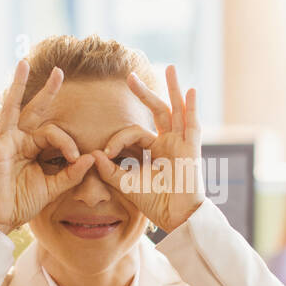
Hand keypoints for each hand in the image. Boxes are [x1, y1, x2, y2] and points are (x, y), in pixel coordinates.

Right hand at [0, 60, 95, 232]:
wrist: (2, 220)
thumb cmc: (23, 203)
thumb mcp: (53, 188)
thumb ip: (71, 174)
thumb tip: (91, 158)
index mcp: (33, 147)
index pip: (53, 133)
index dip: (67, 143)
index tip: (75, 158)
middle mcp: (19, 140)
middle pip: (33, 109)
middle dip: (46, 90)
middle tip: (59, 70)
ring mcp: (5, 143)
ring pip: (12, 109)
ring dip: (18, 86)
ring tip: (23, 64)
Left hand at [92, 65, 202, 232]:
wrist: (174, 216)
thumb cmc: (153, 202)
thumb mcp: (125, 183)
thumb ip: (109, 169)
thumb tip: (92, 153)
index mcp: (154, 150)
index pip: (133, 132)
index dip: (117, 139)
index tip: (106, 154)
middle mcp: (168, 143)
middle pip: (158, 110)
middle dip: (144, 93)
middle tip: (130, 76)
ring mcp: (181, 143)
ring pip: (176, 110)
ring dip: (173, 89)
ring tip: (171, 68)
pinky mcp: (192, 149)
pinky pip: (192, 125)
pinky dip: (192, 107)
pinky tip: (190, 91)